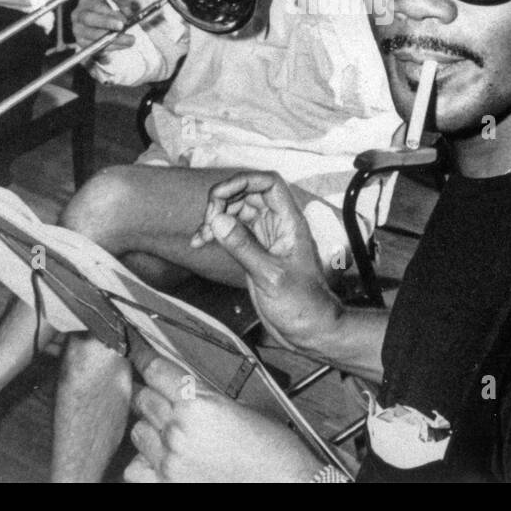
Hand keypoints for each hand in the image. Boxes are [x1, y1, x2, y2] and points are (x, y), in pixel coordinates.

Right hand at [71, 0, 137, 52]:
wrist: (97, 20)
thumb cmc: (107, 9)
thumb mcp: (115, 2)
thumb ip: (122, 3)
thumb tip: (127, 12)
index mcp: (86, 2)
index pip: (95, 6)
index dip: (110, 12)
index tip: (124, 18)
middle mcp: (78, 16)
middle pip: (89, 19)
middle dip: (107, 23)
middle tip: (122, 27)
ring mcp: (79, 31)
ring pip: (93, 36)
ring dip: (113, 39)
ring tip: (129, 40)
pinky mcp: (82, 43)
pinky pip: (96, 46)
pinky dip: (111, 47)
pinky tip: (124, 45)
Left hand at [125, 352, 322, 481]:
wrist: (284, 484)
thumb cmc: (273, 448)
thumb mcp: (242, 405)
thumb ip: (205, 395)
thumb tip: (182, 387)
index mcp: (198, 404)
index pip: (155, 371)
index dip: (145, 359)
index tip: (140, 355)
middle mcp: (178, 431)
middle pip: (142, 398)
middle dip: (149, 392)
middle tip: (158, 393)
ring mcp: (170, 461)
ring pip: (137, 431)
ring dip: (148, 426)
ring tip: (167, 429)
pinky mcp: (167, 486)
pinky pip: (136, 468)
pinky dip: (145, 460)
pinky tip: (161, 458)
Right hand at [190, 171, 342, 354]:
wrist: (309, 330)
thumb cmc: (302, 305)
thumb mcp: (270, 276)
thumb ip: (244, 246)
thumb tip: (218, 219)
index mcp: (290, 222)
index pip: (269, 183)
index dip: (243, 180)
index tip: (219, 195)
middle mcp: (278, 224)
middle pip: (248, 193)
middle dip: (224, 200)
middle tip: (207, 220)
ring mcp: (266, 236)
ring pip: (238, 211)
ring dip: (216, 217)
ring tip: (201, 235)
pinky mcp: (256, 250)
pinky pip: (233, 230)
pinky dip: (216, 232)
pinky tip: (201, 242)